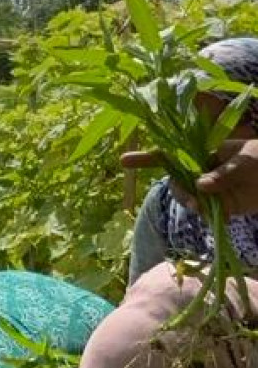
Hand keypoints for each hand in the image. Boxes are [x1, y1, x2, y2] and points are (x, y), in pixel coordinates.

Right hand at [122, 136, 257, 216]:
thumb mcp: (245, 161)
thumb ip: (223, 173)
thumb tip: (200, 185)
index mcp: (203, 151)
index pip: (170, 153)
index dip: (145, 158)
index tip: (123, 161)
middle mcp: (199, 169)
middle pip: (175, 181)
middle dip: (179, 192)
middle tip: (194, 202)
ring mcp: (207, 189)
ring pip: (186, 198)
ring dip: (192, 204)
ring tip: (208, 208)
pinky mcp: (217, 205)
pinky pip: (203, 212)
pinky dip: (208, 215)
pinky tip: (222, 216)